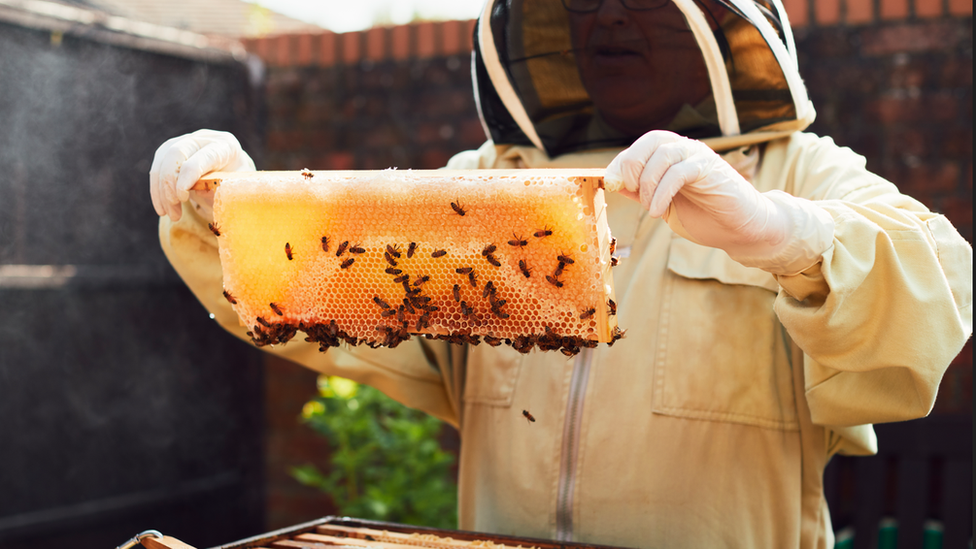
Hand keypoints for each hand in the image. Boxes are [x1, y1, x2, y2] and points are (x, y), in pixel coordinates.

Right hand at [149, 129, 254, 221]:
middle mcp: (203, 139)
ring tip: (171, 214)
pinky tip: (162, 208)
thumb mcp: (236, 189)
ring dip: (162, 192)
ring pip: (163, 161)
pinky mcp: (169, 150)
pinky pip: (156, 168)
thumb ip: (222, 190)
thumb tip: (202, 192)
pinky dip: (157, 191)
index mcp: (225, 146)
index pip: (204, 156)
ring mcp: (184, 141)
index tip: (182, 197)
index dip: (190, 175)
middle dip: (170, 184)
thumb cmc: (235, 183)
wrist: (230, 173)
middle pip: (177, 153)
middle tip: (174, 210)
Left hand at [605, 131, 833, 274]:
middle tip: (629, 189)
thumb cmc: (703, 216)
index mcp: (672, 156)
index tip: (610, 183)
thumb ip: (641, 193)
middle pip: (652, 140)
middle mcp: (686, 150)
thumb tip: (613, 183)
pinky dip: (663, 191)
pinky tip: (658, 210)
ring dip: (648, 182)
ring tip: (650, 209)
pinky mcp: (711, 169)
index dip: (622, 162)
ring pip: (664, 153)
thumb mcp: (662, 205)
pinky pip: (680, 171)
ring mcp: (699, 157)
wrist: (739, 230)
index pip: (641, 146)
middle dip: (632, 164)